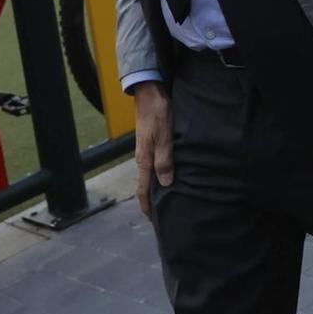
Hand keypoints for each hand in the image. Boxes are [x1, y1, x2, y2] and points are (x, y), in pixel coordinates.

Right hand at [132, 82, 172, 217]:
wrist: (150, 92)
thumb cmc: (158, 113)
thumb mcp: (164, 136)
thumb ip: (164, 159)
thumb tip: (165, 184)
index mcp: (144, 159)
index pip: (142, 189)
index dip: (147, 206)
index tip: (153, 221)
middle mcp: (143, 157)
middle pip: (146, 184)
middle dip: (152, 200)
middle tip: (164, 213)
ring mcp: (146, 149)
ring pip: (151, 174)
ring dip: (157, 187)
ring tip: (169, 198)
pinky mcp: (151, 142)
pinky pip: (155, 164)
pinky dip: (160, 174)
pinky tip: (170, 175)